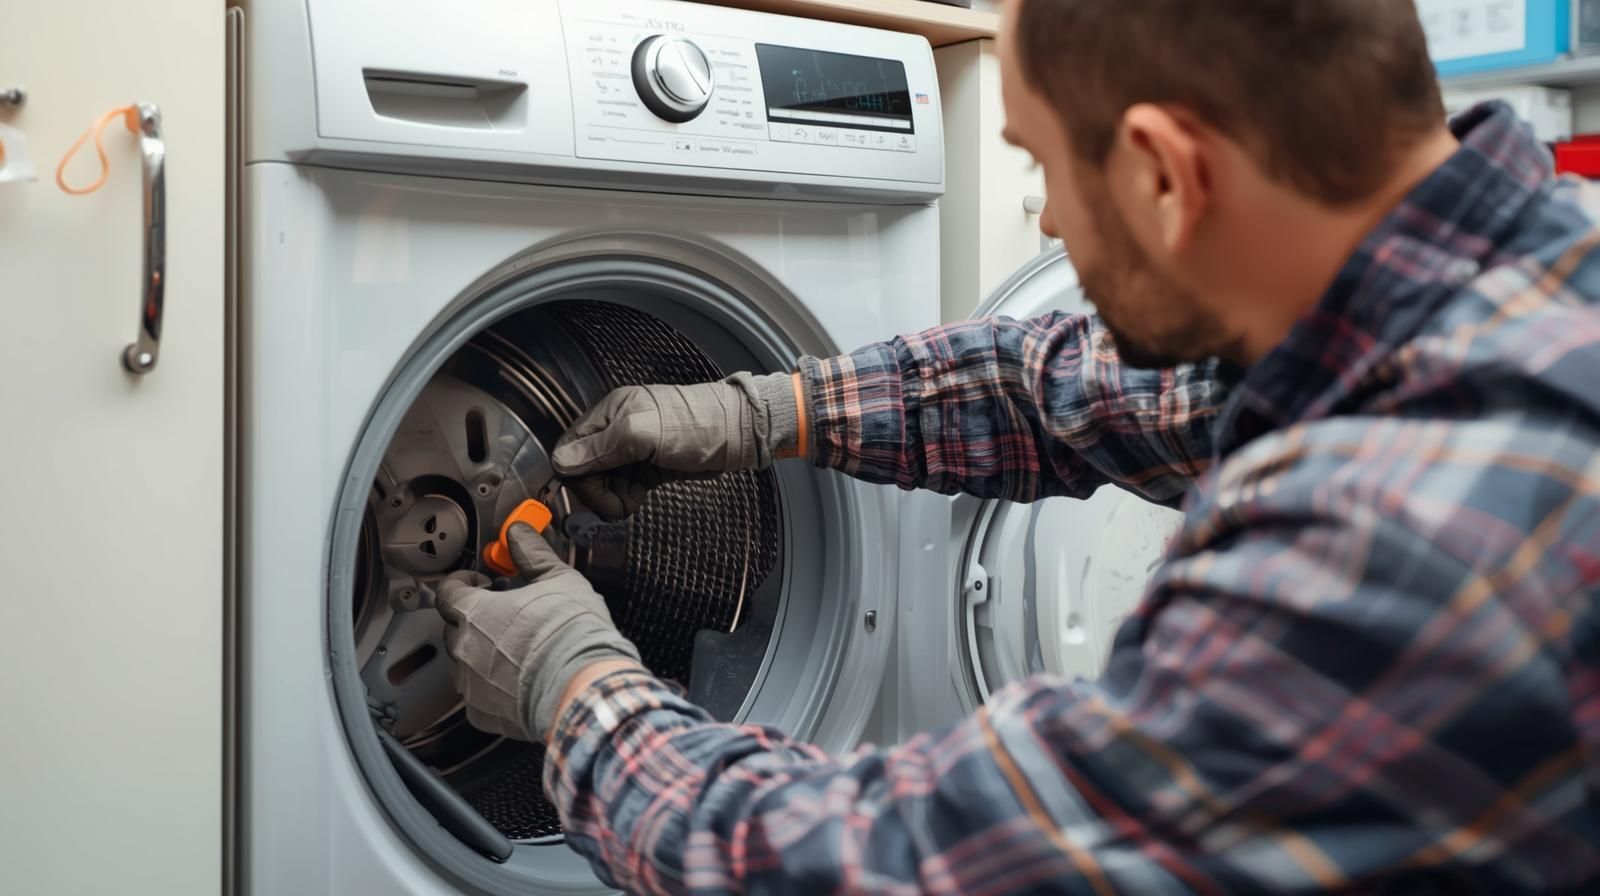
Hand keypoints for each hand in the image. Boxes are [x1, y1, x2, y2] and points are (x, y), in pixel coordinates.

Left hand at [435, 523, 641, 740]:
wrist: (584, 686)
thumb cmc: (571, 635)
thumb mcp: (558, 579)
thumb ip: (532, 553)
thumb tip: (520, 534)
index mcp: (474, 612)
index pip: (447, 591)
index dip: (463, 583)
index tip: (481, 583)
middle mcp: (463, 649)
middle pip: (454, 627)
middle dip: (475, 618)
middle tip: (506, 614)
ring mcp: (471, 685)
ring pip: (464, 663)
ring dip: (481, 652)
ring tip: (515, 647)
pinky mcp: (483, 713)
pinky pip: (478, 695)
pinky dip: (492, 686)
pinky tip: (519, 678)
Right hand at [550, 372, 803, 520]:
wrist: (737, 435)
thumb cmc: (696, 424)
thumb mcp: (643, 434)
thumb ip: (600, 448)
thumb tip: (561, 462)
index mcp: (610, 413)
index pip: (571, 447)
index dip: (576, 475)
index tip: (593, 494)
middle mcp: (617, 430)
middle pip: (585, 469)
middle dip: (597, 492)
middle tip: (617, 506)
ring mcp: (633, 450)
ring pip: (604, 483)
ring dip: (613, 498)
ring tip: (633, 501)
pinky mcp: (649, 467)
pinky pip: (624, 487)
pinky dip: (627, 498)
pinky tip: (640, 498)